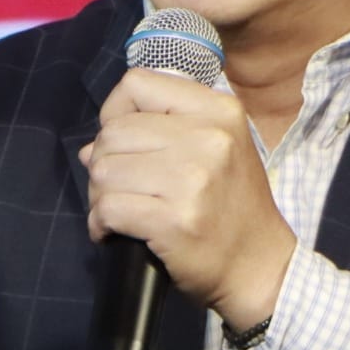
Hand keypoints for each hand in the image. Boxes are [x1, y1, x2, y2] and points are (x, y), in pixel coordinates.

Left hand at [78, 68, 295, 329]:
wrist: (259, 265)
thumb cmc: (232, 205)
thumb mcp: (217, 149)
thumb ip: (160, 133)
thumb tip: (89, 150)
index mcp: (219, 110)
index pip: (137, 84)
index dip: (117, 112)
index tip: (126, 143)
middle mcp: (209, 138)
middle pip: (114, 132)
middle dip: (104, 162)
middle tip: (120, 188)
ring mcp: (192, 180)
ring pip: (104, 170)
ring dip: (99, 196)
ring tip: (118, 211)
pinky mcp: (174, 220)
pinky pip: (108, 208)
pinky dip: (100, 223)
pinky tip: (112, 232)